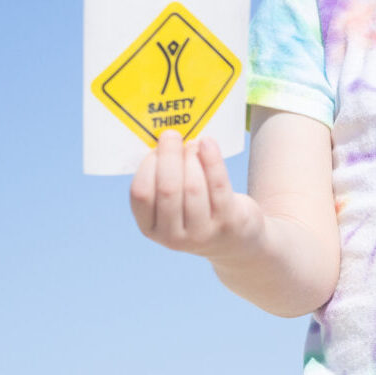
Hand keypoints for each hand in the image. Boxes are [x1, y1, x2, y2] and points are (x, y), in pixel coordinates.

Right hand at [130, 131, 263, 261]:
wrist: (235, 239)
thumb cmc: (197, 210)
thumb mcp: (174, 204)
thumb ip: (164, 179)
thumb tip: (164, 141)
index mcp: (151, 228)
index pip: (140, 194)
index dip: (147, 166)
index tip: (155, 147)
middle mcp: (172, 237)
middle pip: (167, 189)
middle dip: (169, 156)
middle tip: (171, 135)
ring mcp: (202, 233)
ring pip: (193, 186)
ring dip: (192, 158)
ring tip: (194, 143)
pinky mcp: (227, 222)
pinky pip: (218, 184)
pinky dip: (212, 160)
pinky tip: (208, 143)